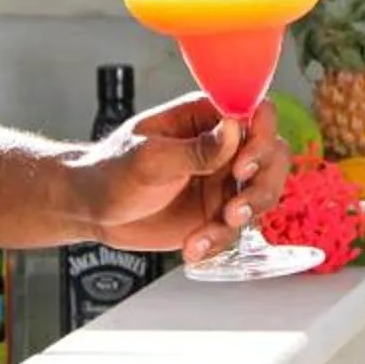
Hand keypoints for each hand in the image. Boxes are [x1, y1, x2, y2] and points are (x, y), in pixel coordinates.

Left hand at [72, 94, 291, 262]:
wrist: (91, 210)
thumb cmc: (111, 170)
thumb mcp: (149, 158)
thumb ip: (194, 149)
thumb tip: (234, 129)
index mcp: (206, 119)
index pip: (255, 115)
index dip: (260, 138)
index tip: (242, 165)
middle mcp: (223, 148)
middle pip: (273, 157)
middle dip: (262, 185)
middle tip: (233, 209)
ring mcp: (222, 182)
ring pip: (263, 195)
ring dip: (244, 218)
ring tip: (212, 231)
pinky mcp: (216, 214)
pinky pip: (238, 229)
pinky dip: (220, 241)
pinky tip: (194, 248)